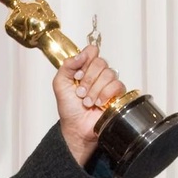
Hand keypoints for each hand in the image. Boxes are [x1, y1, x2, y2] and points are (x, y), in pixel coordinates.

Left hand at [55, 45, 125, 167]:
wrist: (76, 127)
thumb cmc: (69, 108)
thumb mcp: (60, 84)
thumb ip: (67, 66)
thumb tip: (81, 54)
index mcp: (84, 68)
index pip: (92, 51)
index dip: (86, 59)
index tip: (77, 74)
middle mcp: (97, 73)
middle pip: (100, 62)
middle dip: (88, 79)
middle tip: (80, 92)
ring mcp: (108, 83)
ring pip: (109, 74)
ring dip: (94, 90)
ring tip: (87, 101)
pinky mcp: (118, 94)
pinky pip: (117, 85)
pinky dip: (105, 94)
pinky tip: (98, 103)